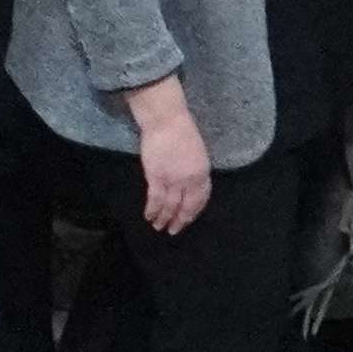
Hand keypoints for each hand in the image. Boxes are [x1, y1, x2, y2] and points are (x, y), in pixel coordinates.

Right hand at [133, 84, 213, 231]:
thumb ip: (195, 171)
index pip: (201, 198)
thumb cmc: (182, 131)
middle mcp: (191, 180)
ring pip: (170, 206)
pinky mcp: (157, 177)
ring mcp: (174, 179)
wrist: (167, 120)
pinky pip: (155, 199)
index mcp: (203, 172)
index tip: (188, 218)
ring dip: (164, 219)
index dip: (194, 211)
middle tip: (174, 230)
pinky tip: (149, 217)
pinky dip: (152, 210)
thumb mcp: (197, 153)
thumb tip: (189, 186)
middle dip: (180, 221)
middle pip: (186, 206)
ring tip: (159, 227)